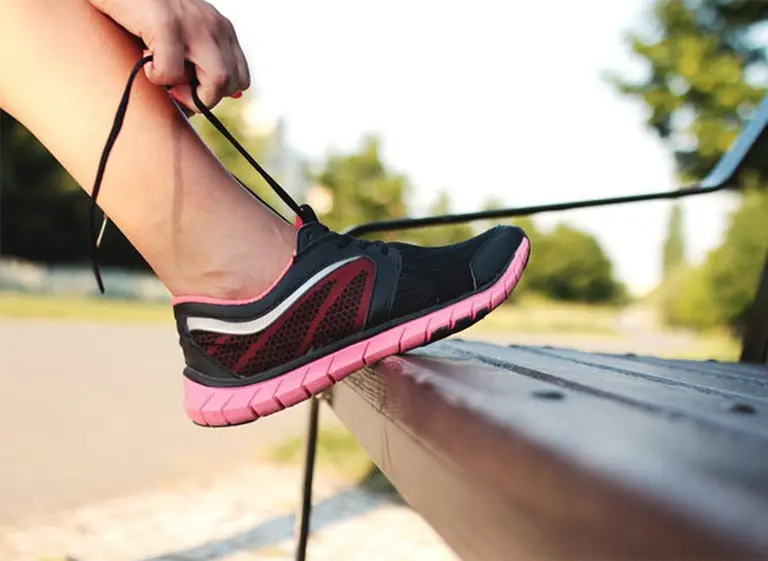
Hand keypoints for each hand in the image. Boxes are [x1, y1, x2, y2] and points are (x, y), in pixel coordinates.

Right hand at [89, 0, 249, 111]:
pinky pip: (173, 72)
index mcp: (221, 29)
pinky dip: (156, 76)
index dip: (216, 94)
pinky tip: (143, 59)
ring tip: (163, 77)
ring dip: (189, 94)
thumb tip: (195, 108)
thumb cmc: (139, 14)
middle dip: (204, 99)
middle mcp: (214, 25)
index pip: (240, 79)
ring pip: (218, 80)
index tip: (188, 89)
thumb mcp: (178, 37)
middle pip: (233, 83)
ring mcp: (194, 23)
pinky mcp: (166, 23)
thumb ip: (194, 63)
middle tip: (175, 89)